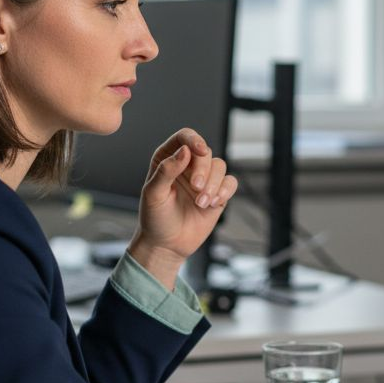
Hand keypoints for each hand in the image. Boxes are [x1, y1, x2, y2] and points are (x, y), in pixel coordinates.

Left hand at [128, 128, 237, 288]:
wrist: (166, 244)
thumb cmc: (155, 218)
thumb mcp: (153, 194)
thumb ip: (166, 170)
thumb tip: (184, 151)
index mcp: (167, 159)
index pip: (184, 137)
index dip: (194, 140)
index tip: (200, 150)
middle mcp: (187, 165)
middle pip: (205, 152)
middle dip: (203, 170)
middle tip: (196, 188)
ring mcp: (204, 179)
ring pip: (219, 166)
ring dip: (213, 184)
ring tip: (202, 202)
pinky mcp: (217, 193)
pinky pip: (230, 182)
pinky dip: (225, 191)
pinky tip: (214, 202)